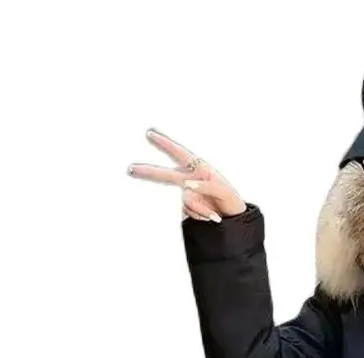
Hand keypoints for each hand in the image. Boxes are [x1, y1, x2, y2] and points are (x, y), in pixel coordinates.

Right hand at [127, 127, 246, 222]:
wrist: (233, 218)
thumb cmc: (229, 199)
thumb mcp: (223, 190)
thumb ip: (205, 185)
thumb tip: (187, 185)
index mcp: (199, 168)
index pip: (180, 153)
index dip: (165, 143)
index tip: (150, 134)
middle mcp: (189, 179)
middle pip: (166, 175)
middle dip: (148, 172)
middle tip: (131, 169)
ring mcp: (188, 194)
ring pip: (186, 200)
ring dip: (202, 208)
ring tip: (215, 214)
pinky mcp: (188, 208)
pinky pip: (190, 211)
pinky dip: (202, 215)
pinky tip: (213, 217)